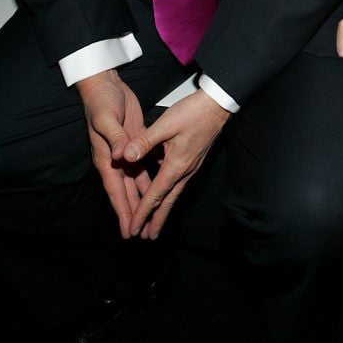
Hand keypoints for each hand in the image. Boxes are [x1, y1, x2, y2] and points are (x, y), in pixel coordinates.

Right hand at [76, 69, 151, 237]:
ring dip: (145, 196)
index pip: (116, 190)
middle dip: (135, 211)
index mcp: (107, 157)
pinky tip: (163, 183)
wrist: (105, 84)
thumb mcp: (107, 120)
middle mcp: (116, 159)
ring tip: (154, 215)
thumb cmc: (101, 102)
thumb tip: (122, 158)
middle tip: (145, 232)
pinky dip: (153, 173)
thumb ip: (116, 139)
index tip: (128, 230)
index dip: (123, 210)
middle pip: (127, 191)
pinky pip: (146, 162)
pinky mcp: (136, 140)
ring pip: (137, 179)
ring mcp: (127, 151)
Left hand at [121, 90, 229, 238]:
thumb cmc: (192, 112)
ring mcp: (191, 166)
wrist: (217, 105)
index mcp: (175, 165)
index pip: (155, 195)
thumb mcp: (165, 124)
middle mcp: (185, 170)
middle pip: (168, 201)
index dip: (142, 213)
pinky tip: (165, 193)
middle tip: (147, 238)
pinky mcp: (193, 160)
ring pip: (174, 193)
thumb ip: (144, 141)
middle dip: (156, 220)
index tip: (133, 229)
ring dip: (163, 210)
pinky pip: (178, 183)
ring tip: (155, 223)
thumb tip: (125, 156)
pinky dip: (169, 194)